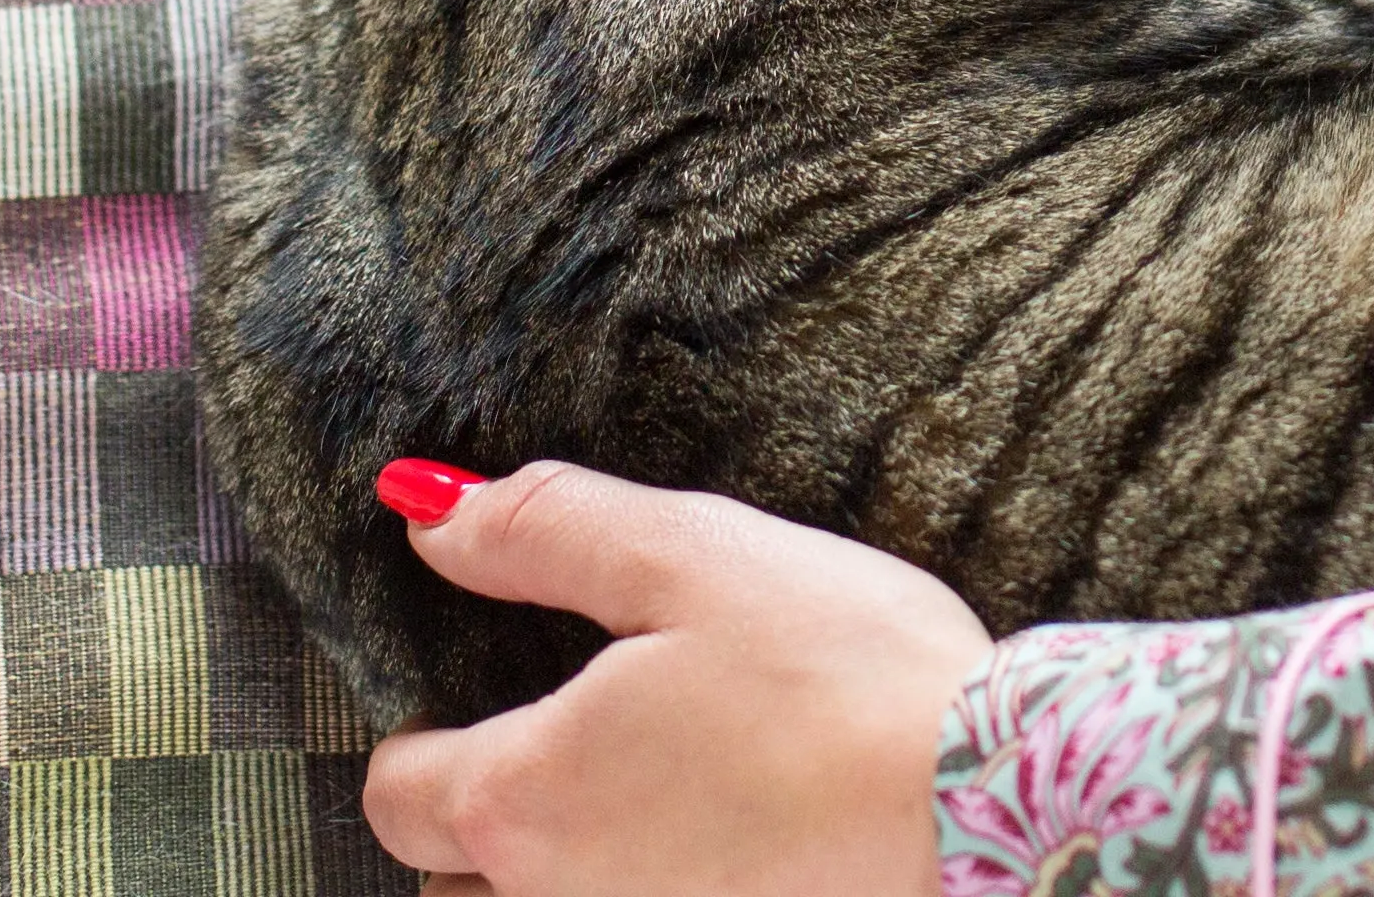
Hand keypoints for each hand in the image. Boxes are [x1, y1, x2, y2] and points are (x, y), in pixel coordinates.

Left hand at [362, 459, 993, 896]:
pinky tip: (723, 823)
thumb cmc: (836, 675)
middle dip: (487, 806)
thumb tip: (426, 513)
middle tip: (583, 721)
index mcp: (524, 798)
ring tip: (654, 777)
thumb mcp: (691, 556)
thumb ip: (547, 531)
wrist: (976, 801)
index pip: (397, 789)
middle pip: (454, 871)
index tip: (489, 677)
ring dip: (563, 859)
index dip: (424, 727)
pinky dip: (646, 877)